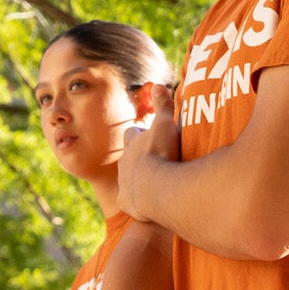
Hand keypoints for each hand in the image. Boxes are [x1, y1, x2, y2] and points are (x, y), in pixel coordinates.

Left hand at [116, 83, 177, 219]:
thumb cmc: (161, 154)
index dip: (140, 134)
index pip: (133, 133)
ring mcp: (123, 181)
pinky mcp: (125, 200)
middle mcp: (124, 161)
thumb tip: (158, 84)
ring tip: (152, 183)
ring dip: (137, 179)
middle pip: (127, 156)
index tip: (148, 135)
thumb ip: (163, 105)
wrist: (153, 189)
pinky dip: (136, 201)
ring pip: (127, 178)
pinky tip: (147, 205)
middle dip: (137, 157)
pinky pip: (128, 200)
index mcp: (133, 142)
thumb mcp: (165, 125)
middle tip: (151, 161)